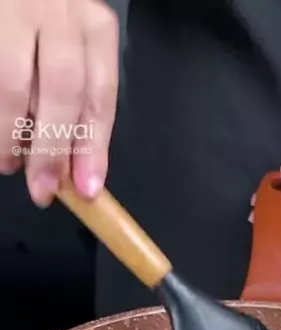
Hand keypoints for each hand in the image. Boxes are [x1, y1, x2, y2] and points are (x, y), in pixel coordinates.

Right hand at [0, 0, 118, 205]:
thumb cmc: (45, 26)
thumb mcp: (73, 56)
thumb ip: (78, 107)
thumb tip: (77, 171)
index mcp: (93, 27)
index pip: (99, 96)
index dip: (94, 149)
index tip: (86, 189)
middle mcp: (60, 12)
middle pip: (62, 91)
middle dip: (52, 150)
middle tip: (42, 188)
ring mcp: (17, 9)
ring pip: (15, 85)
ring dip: (12, 135)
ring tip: (8, 162)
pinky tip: (1, 137)